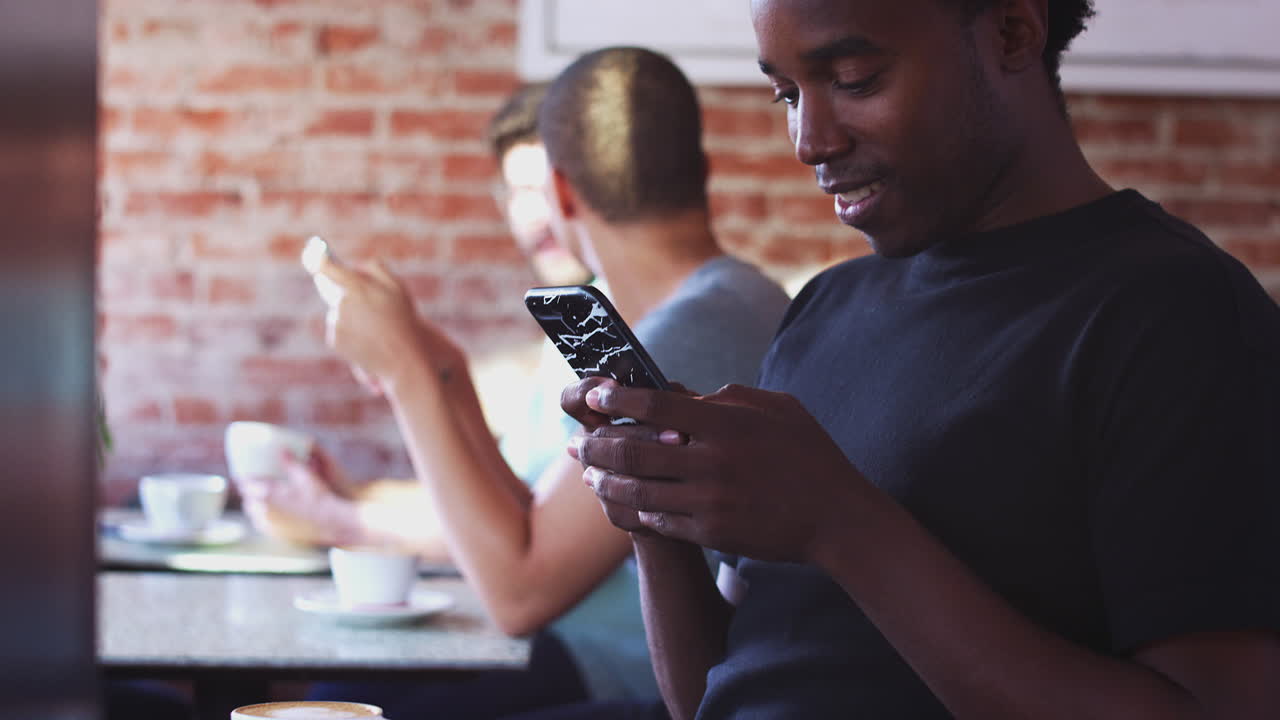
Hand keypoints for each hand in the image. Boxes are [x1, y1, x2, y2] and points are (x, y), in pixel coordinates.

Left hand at [233, 448, 361, 546]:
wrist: (331, 522)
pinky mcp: (277, 534)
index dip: (244, 479)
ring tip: (263, 499)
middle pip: (247, 499)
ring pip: (253, 513)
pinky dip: (263, 517)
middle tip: (256, 485)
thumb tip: (282, 450)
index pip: (245, 484)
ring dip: (255, 506)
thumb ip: (290, 462)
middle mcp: (264, 510)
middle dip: (250, 492)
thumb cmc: (319, 498)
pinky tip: (272, 514)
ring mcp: (270, 524)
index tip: (246, 475)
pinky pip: (261, 524)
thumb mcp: (305, 475)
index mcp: (267, 494)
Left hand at [314, 257, 463, 390]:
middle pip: (329, 288)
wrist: (402, 358)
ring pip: (337, 309)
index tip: (315, 253)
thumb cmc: (402, 321)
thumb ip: (376, 269)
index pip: (327, 267)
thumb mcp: (397, 288)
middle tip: (355, 292)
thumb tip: (355, 266)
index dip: (319, 259)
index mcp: (356, 288)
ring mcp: (336, 323)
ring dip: (349, 312)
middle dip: (339, 288)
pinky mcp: (334, 340)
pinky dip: (348, 330)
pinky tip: (366, 337)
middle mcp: (341, 303)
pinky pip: (338, 327)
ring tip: (372, 326)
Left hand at [571, 380, 872, 563]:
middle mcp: (712, 459)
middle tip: (577, 441)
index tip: (593, 396)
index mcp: (727, 421)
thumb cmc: (811, 455)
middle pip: (633, 448)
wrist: (837, 518)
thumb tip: (687, 394)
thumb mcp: (778, 408)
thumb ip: (730, 398)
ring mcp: (710, 499)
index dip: (617, 398)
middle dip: (596, 443)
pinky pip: (659, 519)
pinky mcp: (711, 532)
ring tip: (589, 475)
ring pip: (637, 489)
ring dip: (605, 481)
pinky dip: (635, 510)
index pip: (655, 402)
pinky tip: (622, 502)